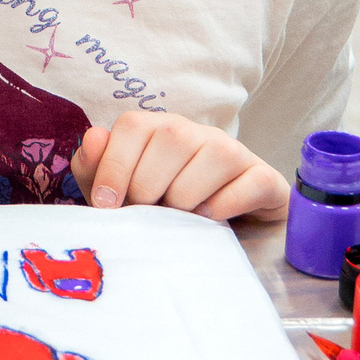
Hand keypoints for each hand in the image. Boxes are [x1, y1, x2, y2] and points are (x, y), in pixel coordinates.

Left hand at [76, 115, 287, 222]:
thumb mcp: (120, 193)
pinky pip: (251, 182)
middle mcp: (198, 133)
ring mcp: (234, 152)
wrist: (222, 235)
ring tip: (180, 217)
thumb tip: (94, 138)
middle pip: (173, 139)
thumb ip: (95, 167)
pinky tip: (212, 219)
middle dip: (150, 186)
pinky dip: (226, 205)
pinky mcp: (265, 179)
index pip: (133, 125)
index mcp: (158, 128)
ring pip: (214, 156)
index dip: (114, 165)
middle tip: (148, 213)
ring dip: (189, 197)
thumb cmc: (162, 209)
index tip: (106, 204)